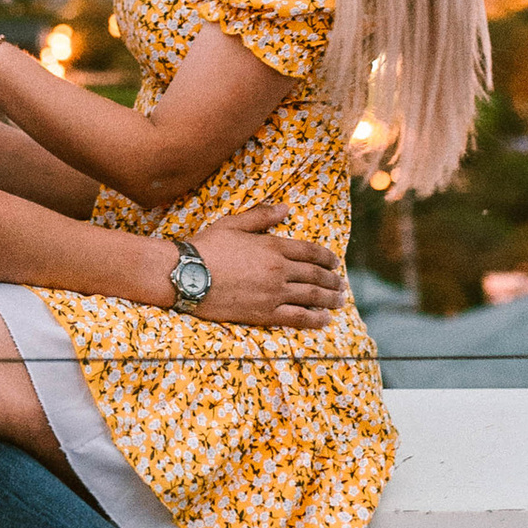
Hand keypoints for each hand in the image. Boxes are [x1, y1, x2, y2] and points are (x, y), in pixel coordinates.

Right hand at [185, 204, 346, 331]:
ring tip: (339, 300)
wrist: (186, 275)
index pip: (309, 251)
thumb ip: (261, 216)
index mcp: (272, 246)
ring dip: (330, 298)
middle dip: (332, 280)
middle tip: (341, 284)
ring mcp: (273, 293)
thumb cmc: (206, 247)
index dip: (326, 257)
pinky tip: (324, 320)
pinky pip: (297, 317)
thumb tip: (286, 208)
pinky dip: (314, 319)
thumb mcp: (233, 224)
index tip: (335, 262)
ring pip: (311, 296)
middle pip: (315, 275)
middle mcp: (278, 269)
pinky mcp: (264, 313)